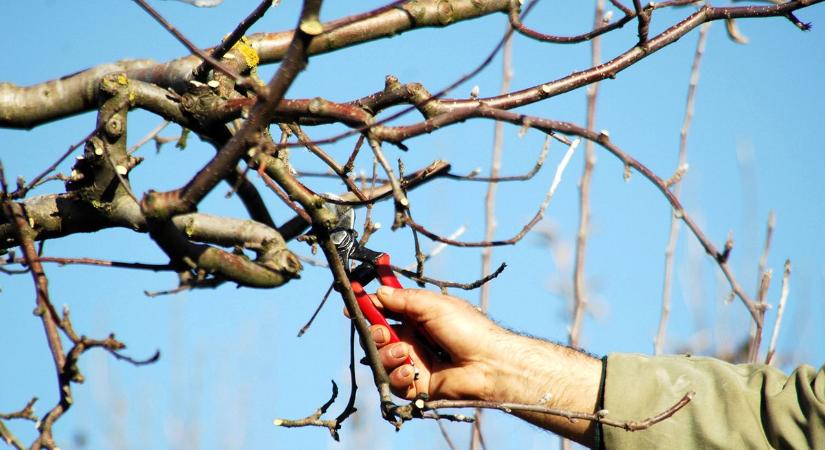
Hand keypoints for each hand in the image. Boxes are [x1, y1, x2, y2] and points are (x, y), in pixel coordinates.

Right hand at [365, 286, 508, 400]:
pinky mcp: (416, 384)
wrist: (489, 364)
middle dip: (375, 332)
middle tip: (383, 332)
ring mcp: (414, 361)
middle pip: (379, 334)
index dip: (368, 307)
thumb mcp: (435, 306)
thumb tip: (379, 292)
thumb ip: (404, 300)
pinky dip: (398, 375)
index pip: (386, 309)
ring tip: (403, 353)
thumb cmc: (469, 330)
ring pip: (382, 359)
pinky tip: (412, 371)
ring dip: (387, 354)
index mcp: (418, 316)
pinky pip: (394, 381)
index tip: (352, 305)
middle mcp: (414, 338)